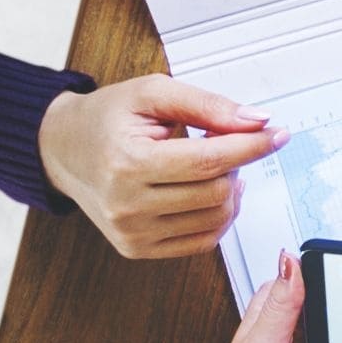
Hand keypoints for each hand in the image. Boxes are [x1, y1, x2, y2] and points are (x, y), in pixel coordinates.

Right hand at [37, 74, 280, 258]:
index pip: (207, 161)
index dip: (250, 147)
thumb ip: (206, 104)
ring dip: (229, 191)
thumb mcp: (152, 93)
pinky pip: (201, 241)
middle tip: (227, 141)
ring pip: (214, 220)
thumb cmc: (106, 118)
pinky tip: (207, 191)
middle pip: (215, 192)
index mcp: (127, 162)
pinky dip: (216, 216)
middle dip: (236, 164)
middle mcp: (126, 205)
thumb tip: (256, 120)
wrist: (63, 149)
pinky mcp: (137, 249)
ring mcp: (131, 233)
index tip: (277, 135)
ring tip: (213, 165)